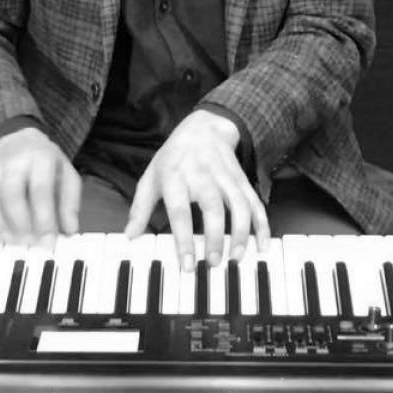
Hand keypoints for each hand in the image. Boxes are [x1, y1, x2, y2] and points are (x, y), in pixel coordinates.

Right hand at [0, 127, 80, 244]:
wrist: (20, 143)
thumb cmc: (46, 165)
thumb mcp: (67, 176)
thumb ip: (70, 203)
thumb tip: (69, 229)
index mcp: (40, 157)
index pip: (40, 188)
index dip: (43, 217)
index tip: (48, 240)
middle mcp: (13, 161)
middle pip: (10, 193)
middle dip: (19, 223)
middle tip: (29, 243)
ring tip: (12, 241)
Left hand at [124, 109, 268, 270]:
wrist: (204, 128)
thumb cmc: (174, 158)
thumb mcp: (151, 177)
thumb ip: (140, 208)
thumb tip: (130, 237)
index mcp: (175, 176)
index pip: (180, 210)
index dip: (184, 239)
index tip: (187, 264)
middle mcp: (202, 175)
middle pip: (213, 206)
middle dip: (216, 236)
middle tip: (214, 263)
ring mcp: (225, 176)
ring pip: (239, 204)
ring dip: (241, 232)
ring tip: (237, 257)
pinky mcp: (242, 180)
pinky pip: (255, 202)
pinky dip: (262, 223)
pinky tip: (262, 244)